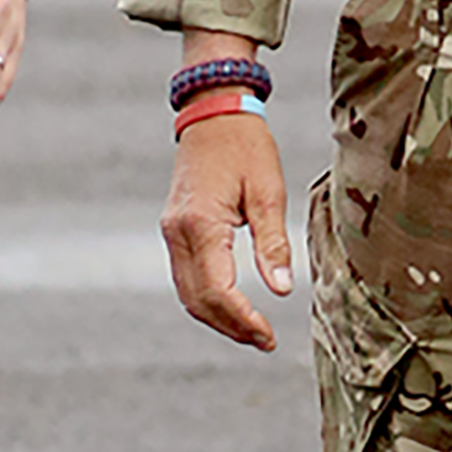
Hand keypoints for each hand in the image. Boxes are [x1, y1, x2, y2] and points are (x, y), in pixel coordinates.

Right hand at [160, 100, 293, 350]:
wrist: (213, 111)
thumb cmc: (246, 146)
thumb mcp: (268, 191)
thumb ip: (272, 243)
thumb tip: (280, 290)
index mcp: (201, 224)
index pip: (218, 291)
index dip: (243, 321)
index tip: (269, 337)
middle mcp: (178, 232)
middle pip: (198, 300)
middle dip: (230, 327)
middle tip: (265, 340)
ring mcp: (171, 230)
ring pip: (188, 292)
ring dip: (218, 317)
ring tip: (252, 329)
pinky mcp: (174, 228)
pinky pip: (185, 276)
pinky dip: (207, 297)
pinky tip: (233, 303)